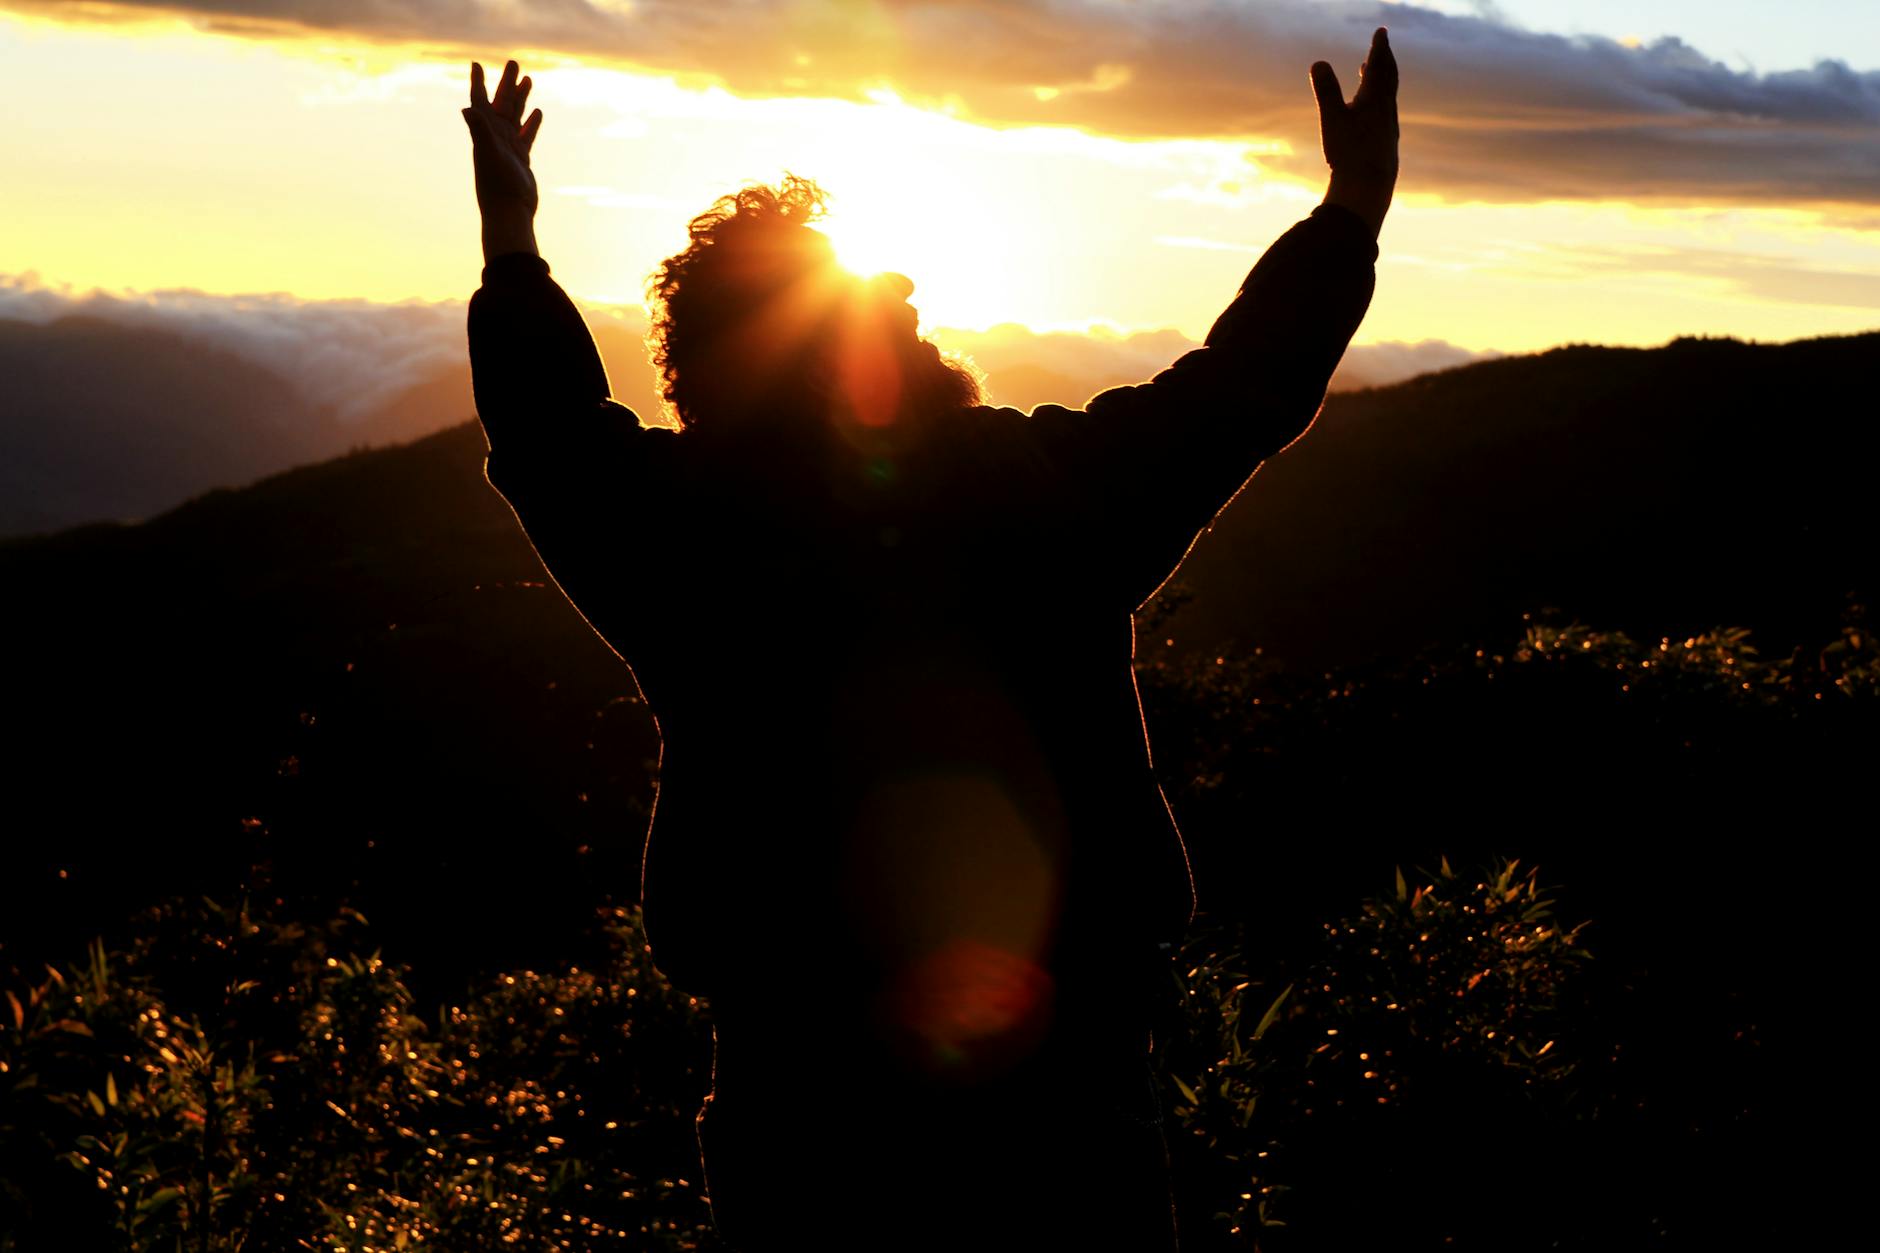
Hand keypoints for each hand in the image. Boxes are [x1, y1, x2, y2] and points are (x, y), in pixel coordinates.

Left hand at [464, 59, 542, 257]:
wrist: (509, 212)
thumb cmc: (497, 185)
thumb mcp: (489, 154)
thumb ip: (480, 129)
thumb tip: (467, 109)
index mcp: (485, 132)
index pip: (479, 101)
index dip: (477, 82)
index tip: (475, 64)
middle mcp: (494, 137)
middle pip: (500, 103)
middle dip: (506, 83)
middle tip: (514, 62)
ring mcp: (508, 147)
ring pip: (515, 115)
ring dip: (521, 98)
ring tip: (529, 79)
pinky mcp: (521, 158)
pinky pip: (526, 134)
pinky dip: (532, 122)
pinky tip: (538, 112)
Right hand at [1311, 28, 1399, 236]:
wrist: (1369, 189)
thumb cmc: (1350, 153)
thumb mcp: (1333, 120)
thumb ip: (1326, 91)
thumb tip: (1317, 63)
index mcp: (1374, 101)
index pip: (1379, 67)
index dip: (1379, 47)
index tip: (1381, 31)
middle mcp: (1386, 112)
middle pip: (1389, 78)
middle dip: (1384, 59)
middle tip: (1381, 45)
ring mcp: (1388, 129)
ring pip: (1387, 97)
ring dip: (1379, 80)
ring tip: (1368, 72)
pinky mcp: (1386, 145)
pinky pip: (1385, 115)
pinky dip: (1378, 103)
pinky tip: (1371, 113)